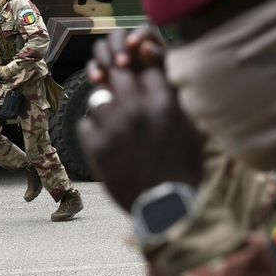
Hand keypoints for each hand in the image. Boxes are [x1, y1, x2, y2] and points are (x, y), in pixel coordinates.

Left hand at [79, 63, 205, 211]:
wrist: (166, 206)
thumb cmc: (183, 166)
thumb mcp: (189, 128)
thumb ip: (172, 97)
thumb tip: (154, 69)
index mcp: (164, 103)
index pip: (145, 69)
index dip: (143, 79)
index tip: (142, 90)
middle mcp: (137, 110)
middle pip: (119, 75)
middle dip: (121, 85)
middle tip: (124, 101)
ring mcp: (114, 127)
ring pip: (98, 99)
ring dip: (106, 111)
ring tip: (116, 128)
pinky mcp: (96, 146)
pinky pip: (85, 124)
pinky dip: (93, 131)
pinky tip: (107, 144)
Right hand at [87, 27, 165, 85]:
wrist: (151, 111)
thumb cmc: (162, 88)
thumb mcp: (163, 72)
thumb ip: (156, 57)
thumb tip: (146, 46)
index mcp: (149, 42)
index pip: (142, 31)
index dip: (136, 35)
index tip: (132, 43)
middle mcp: (129, 46)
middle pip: (117, 35)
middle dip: (117, 47)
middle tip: (121, 63)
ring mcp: (114, 57)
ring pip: (102, 47)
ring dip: (104, 57)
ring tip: (109, 71)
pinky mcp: (104, 70)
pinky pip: (94, 65)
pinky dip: (94, 70)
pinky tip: (97, 80)